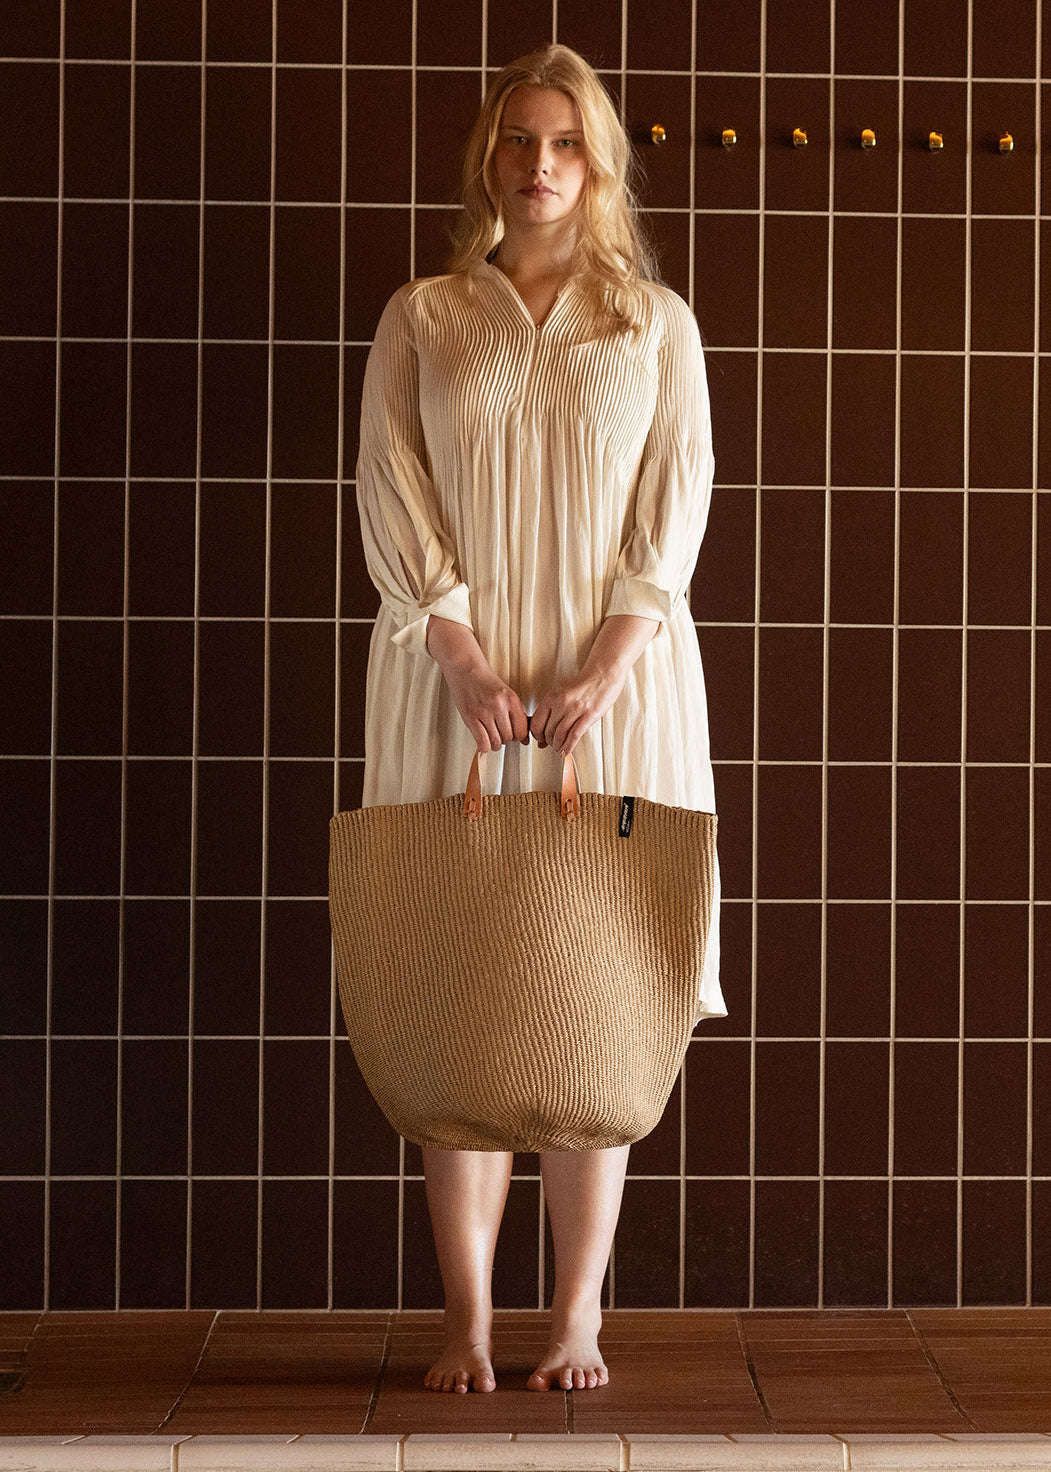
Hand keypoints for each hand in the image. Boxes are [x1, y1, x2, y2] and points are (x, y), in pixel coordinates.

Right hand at [426, 616, 529, 751]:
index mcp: (511, 699)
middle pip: (509, 737)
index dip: (518, 737)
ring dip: (495, 743)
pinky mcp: (471, 717)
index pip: (521, 730)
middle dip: (506, 740)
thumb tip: (524, 738)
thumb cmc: (485, 681)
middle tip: (500, 733)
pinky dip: (484, 746)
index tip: (514, 736)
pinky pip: (482, 742)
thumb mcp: (506, 694)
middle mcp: (499, 706)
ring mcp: (484, 712)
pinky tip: (483, 740)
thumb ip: (516, 714)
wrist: (466, 669)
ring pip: (496, 742)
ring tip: (491, 736)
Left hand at [528, 614, 659, 756]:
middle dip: (548, 742)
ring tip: (559, 749)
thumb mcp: (561, 694)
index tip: (540, 739)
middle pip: (548, 731)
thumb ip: (551, 712)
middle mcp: (561, 703)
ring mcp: (575, 709)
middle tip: (551, 745)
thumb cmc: (582, 686)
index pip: (536, 722)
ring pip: (560, 735)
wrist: (602, 675)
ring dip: (558, 746)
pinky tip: (566, 751)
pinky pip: (574, 736)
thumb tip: (542, 735)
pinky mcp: (589, 715)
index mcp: (551, 697)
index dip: (537, 735)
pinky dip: (568, 746)